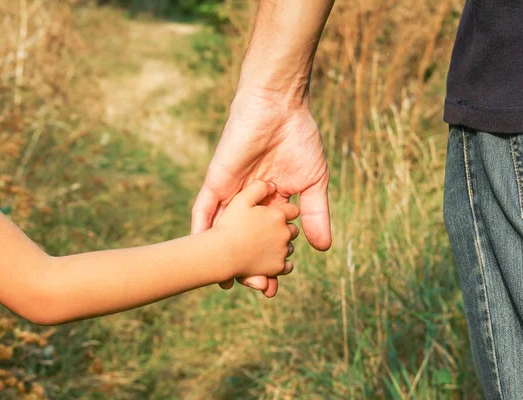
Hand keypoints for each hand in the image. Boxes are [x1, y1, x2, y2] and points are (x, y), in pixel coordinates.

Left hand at [192, 87, 330, 296]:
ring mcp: (231, 193)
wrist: (280, 108)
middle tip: (258, 289)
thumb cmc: (298, 140)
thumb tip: (323, 249)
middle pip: (243, 241)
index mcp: (269, 204)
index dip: (270, 263)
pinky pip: (204, 209)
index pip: (267, 240)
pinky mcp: (217, 181)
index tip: (275, 287)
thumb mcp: (312, 184)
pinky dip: (201, 229)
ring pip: (222, 231)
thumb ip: (315, 214)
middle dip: (248, 266)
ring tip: (227, 283)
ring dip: (222, 255)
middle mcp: (247, 203)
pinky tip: (199, 252)